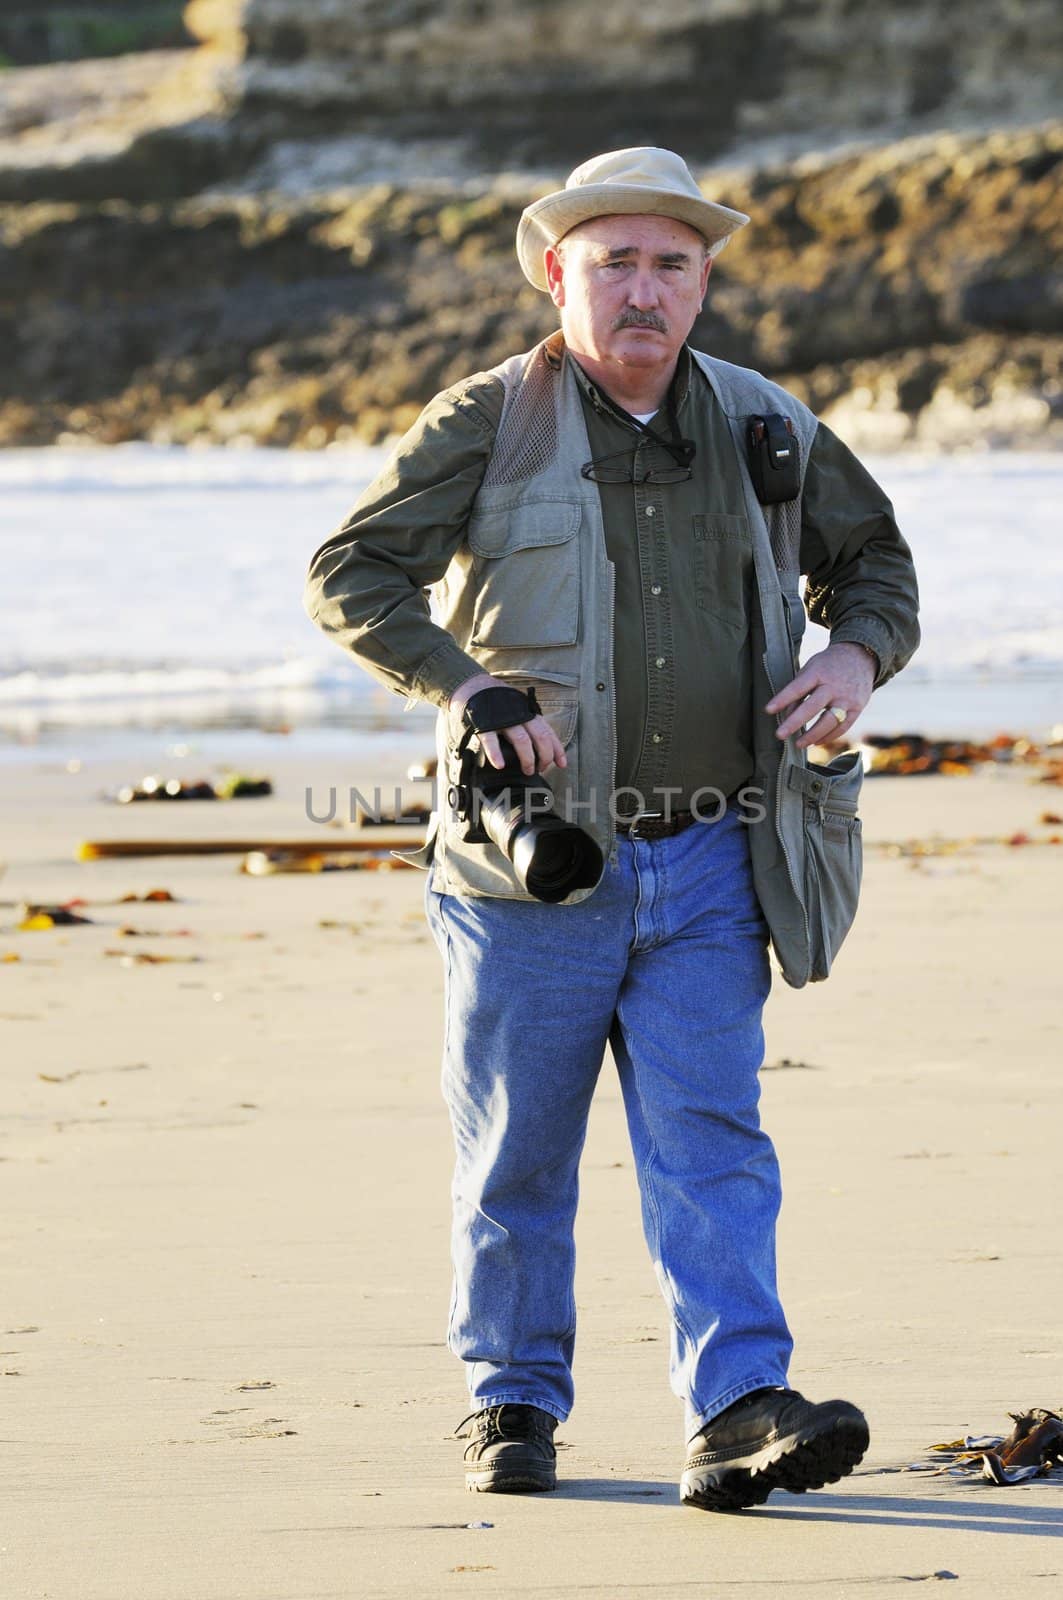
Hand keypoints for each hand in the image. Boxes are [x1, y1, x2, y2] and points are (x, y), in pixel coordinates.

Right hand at [448, 672, 567, 775]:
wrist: (470, 684)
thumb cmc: (495, 701)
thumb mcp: (516, 708)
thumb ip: (526, 723)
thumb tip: (538, 747)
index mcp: (527, 712)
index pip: (548, 732)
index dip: (557, 749)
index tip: (562, 764)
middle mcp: (518, 715)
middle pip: (540, 737)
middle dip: (545, 757)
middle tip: (540, 770)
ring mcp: (501, 719)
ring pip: (522, 740)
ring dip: (527, 759)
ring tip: (527, 771)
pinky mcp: (483, 722)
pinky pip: (491, 739)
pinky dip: (496, 753)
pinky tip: (500, 765)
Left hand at [765, 642, 875, 748]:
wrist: (860, 656)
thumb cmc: (828, 665)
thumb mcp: (811, 669)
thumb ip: (799, 690)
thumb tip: (787, 714)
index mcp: (819, 672)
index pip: (798, 687)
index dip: (782, 699)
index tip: (768, 710)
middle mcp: (834, 686)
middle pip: (812, 707)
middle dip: (794, 722)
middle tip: (780, 735)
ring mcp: (847, 698)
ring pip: (829, 722)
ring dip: (812, 735)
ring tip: (798, 744)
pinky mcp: (857, 708)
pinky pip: (842, 727)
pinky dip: (828, 736)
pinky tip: (816, 742)